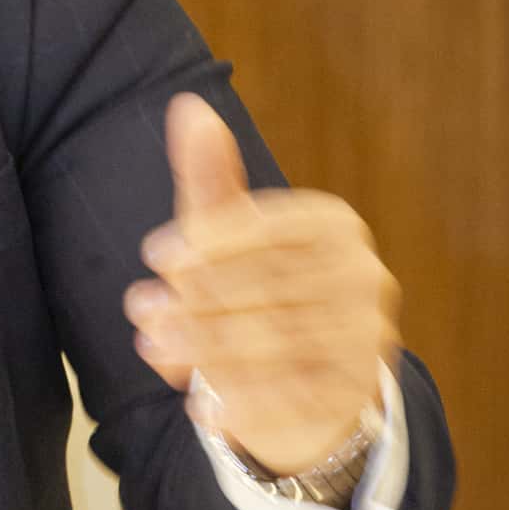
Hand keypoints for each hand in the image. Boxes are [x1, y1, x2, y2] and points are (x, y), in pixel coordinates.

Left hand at [122, 95, 399, 473]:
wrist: (309, 379)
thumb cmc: (259, 290)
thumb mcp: (230, 233)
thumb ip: (209, 176)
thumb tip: (187, 104)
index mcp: (332, 224)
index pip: (268, 226)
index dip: (208, 239)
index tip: (153, 254)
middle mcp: (362, 274)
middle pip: (269, 284)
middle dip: (197, 299)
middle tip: (140, 310)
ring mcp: (368, 335)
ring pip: (277, 340)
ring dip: (206, 349)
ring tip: (153, 350)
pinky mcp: (359, 391)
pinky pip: (295, 397)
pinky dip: (243, 402)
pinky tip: (199, 405)